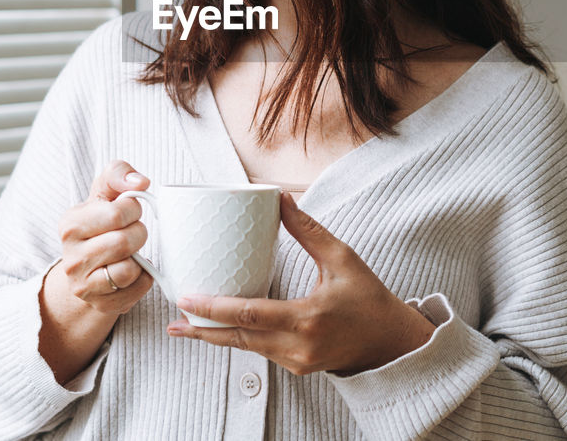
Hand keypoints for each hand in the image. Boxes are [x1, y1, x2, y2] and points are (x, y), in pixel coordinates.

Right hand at [55, 160, 155, 313]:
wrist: (88, 267)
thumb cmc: (101, 222)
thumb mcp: (104, 192)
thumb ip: (118, 174)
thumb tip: (140, 182)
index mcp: (70, 224)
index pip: (117, 212)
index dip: (133, 209)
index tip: (127, 212)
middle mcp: (71, 258)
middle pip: (125, 241)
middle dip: (139, 233)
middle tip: (133, 233)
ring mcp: (83, 285)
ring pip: (129, 269)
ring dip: (140, 257)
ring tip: (130, 252)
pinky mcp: (100, 304)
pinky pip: (137, 289)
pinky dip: (143, 278)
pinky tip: (132, 270)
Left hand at [166, 192, 436, 375]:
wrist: (392, 342)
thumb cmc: (370, 298)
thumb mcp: (342, 258)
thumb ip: (308, 231)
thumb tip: (281, 198)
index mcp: (309, 318)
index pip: (252, 315)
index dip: (216, 309)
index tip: (189, 299)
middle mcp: (300, 347)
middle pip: (240, 340)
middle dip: (204, 330)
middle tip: (173, 320)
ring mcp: (298, 362)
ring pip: (248, 349)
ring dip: (217, 336)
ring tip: (187, 325)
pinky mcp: (298, 368)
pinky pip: (261, 353)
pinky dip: (240, 341)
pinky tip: (222, 330)